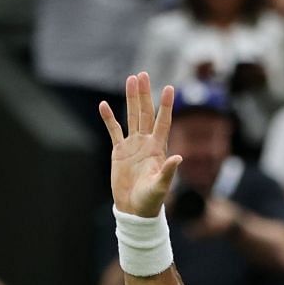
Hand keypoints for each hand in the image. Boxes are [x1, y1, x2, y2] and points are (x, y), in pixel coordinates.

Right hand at [103, 72, 179, 216]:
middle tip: (142, 74)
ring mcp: (132, 145)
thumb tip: (179, 158)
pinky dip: (109, 118)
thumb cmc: (151, 200)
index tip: (170, 87)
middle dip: (144, 93)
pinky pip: (114, 131)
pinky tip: (104, 105)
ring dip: (131, 99)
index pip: (163, 121)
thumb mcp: (161, 186)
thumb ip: (169, 172)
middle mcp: (146, 142)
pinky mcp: (119, 152)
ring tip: (131, 79)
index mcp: (158, 148)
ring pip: (131, 116)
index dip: (166, 105)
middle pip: (146, 112)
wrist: (135, 209)